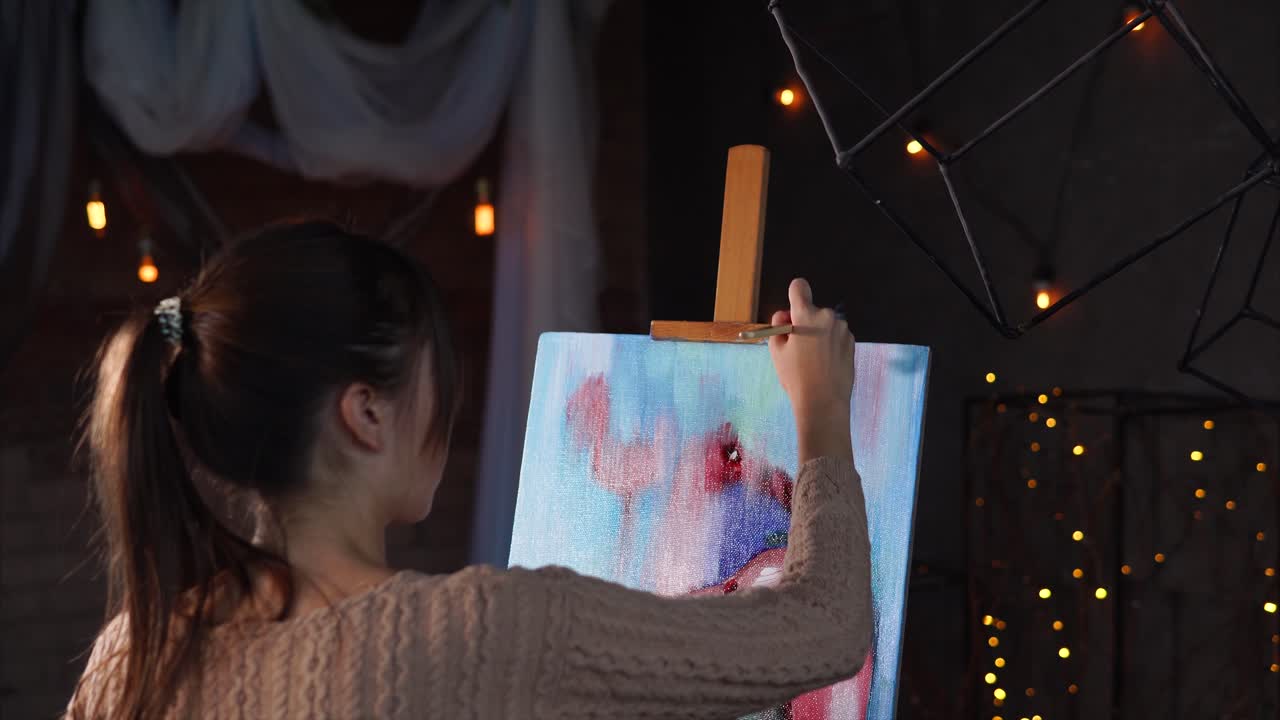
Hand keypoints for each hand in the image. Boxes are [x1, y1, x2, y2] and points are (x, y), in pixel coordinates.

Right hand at [768, 278, 854, 464]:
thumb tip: (786, 317)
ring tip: (811, 359)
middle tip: (796, 346)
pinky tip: (824, 363)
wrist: (824, 401)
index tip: (792, 312)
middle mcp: (827, 317)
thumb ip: (778, 326)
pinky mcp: (851, 342)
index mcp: (806, 316)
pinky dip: (829, 343)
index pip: (799, 287)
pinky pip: (835, 335)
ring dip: (817, 333)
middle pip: (811, 309)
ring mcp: (843, 329)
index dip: (793, 295)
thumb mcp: (776, 350)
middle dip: (803, 322)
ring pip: (824, 324)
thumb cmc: (796, 376)